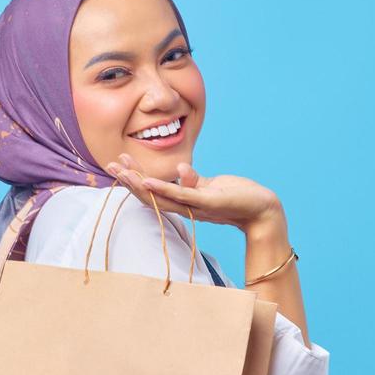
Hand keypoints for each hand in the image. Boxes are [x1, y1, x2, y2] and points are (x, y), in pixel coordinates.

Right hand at [103, 153, 284, 236]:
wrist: (263, 210)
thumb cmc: (238, 197)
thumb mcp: (211, 186)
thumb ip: (193, 181)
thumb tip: (179, 169)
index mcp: (184, 202)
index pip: (154, 191)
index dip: (135, 179)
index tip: (119, 164)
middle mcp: (186, 207)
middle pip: (150, 196)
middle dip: (129, 181)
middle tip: (111, 165)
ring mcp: (195, 206)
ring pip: (160, 197)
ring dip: (139, 185)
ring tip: (122, 171)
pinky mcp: (208, 202)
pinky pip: (182, 196)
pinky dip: (163, 189)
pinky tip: (148, 181)